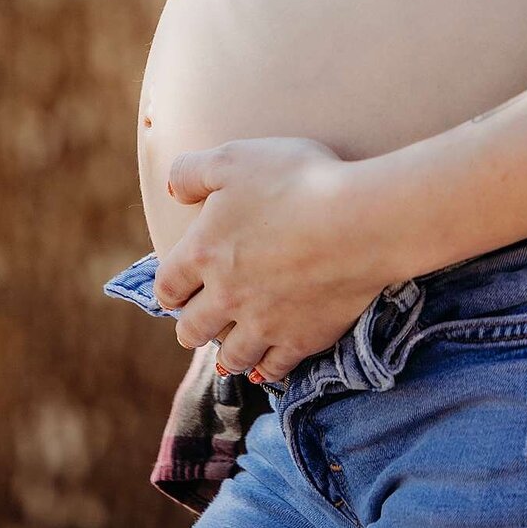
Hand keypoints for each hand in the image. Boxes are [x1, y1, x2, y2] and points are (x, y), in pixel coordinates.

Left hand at [155, 137, 401, 382]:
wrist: (358, 219)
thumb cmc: (296, 180)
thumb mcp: (235, 158)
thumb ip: (193, 172)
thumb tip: (172, 188)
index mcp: (204, 253)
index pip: (168, 285)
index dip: (170, 288)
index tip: (178, 288)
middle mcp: (226, 297)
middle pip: (192, 330)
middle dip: (193, 325)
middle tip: (202, 319)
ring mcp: (263, 324)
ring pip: (230, 358)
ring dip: (227, 352)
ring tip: (234, 344)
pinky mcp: (300, 340)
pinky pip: (273, 369)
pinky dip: (267, 368)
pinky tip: (269, 361)